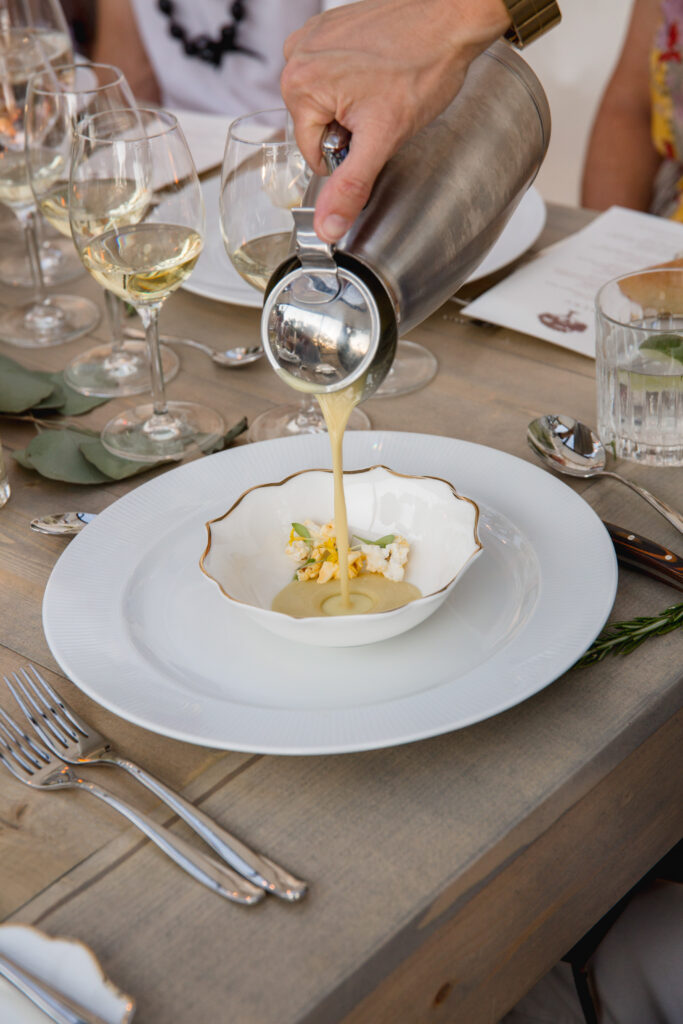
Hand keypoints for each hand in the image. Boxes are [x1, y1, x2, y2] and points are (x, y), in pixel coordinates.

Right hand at [281, 0, 510, 241]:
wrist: (450, 21)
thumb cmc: (422, 67)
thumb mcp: (383, 140)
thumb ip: (350, 187)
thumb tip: (326, 228)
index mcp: (299, 86)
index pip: (313, 152)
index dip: (348, 152)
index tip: (372, 129)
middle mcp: (297, 56)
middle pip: (317, 125)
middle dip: (348, 127)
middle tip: (380, 107)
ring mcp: (313, 37)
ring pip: (326, 102)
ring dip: (353, 104)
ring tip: (381, 87)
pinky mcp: (330, 28)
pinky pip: (334, 74)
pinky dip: (355, 79)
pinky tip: (378, 70)